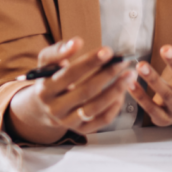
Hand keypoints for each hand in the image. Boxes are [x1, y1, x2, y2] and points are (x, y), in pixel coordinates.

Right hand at [9, 38, 136, 142]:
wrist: (41, 107)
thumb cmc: (49, 79)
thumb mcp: (46, 63)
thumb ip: (59, 50)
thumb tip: (76, 42)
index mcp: (45, 90)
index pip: (70, 74)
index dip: (90, 62)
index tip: (108, 51)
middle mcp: (55, 109)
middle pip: (86, 91)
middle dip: (108, 74)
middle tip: (124, 61)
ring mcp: (68, 122)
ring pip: (95, 108)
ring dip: (116, 91)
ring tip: (129, 76)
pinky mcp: (81, 129)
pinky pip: (102, 120)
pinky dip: (115, 107)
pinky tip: (122, 92)